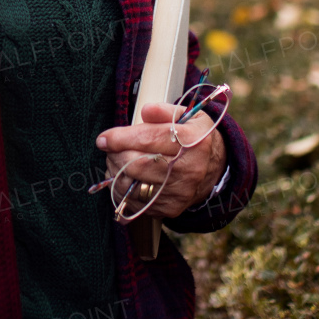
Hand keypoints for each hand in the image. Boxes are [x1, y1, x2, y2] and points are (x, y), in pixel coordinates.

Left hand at [95, 102, 225, 219]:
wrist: (214, 168)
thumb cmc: (194, 138)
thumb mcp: (188, 116)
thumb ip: (165, 111)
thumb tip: (145, 111)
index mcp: (194, 141)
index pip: (150, 139)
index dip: (121, 138)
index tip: (104, 138)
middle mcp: (189, 169)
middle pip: (139, 164)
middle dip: (116, 155)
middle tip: (109, 148)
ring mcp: (180, 192)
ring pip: (134, 185)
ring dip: (116, 172)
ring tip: (115, 160)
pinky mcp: (170, 207)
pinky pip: (136, 202)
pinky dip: (123, 189)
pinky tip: (123, 176)